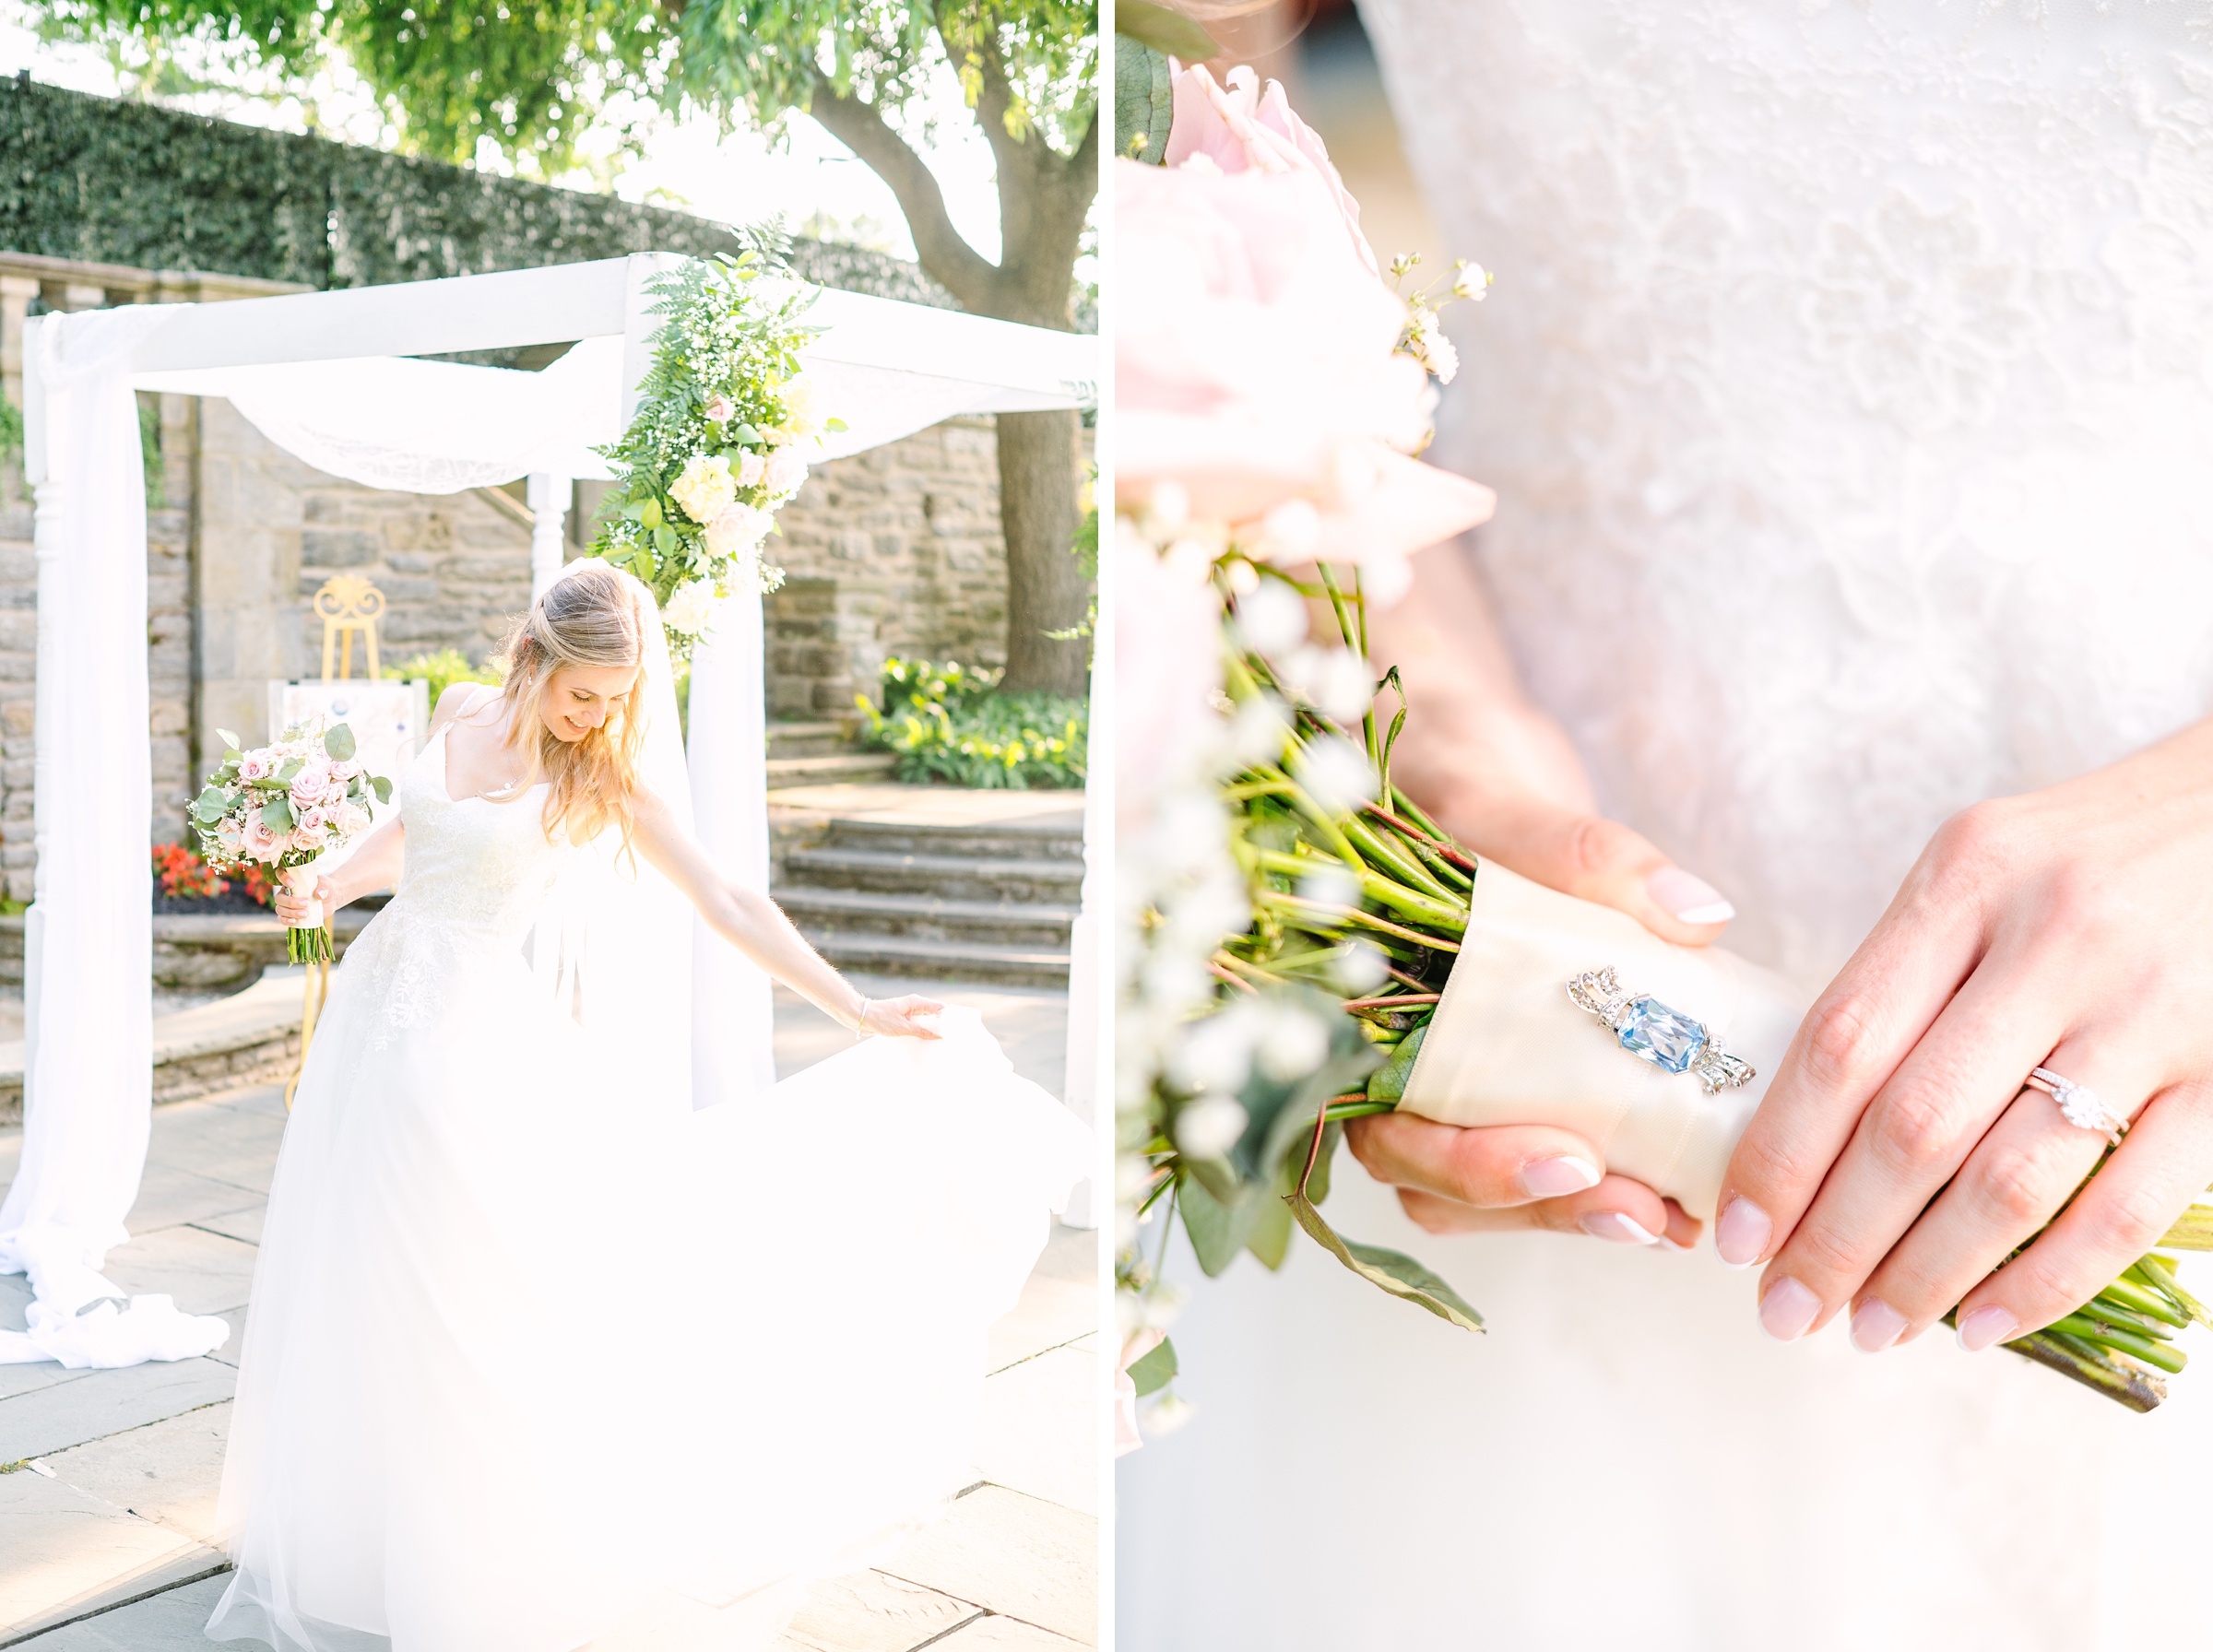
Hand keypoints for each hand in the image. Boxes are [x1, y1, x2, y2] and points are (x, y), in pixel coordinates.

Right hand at [272, 875, 338, 926]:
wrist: (331, 899)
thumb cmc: (325, 888)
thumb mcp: (326, 885)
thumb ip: (323, 888)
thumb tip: (318, 895)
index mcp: (292, 881)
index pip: (280, 874)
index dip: (282, 878)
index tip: (292, 884)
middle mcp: (286, 893)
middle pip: (278, 898)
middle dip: (291, 902)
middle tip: (306, 903)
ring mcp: (287, 905)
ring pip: (279, 909)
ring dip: (290, 913)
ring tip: (305, 914)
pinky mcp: (291, 915)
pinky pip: (281, 919)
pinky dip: (286, 921)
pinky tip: (295, 921)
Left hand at [860, 994, 944, 1040]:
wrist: (861, 1018)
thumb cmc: (880, 1018)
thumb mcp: (903, 1028)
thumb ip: (922, 1032)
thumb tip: (939, 1036)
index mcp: (916, 1002)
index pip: (939, 1007)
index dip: (947, 1017)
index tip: (954, 1029)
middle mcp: (914, 1006)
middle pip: (933, 1015)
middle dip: (940, 1026)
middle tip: (948, 1039)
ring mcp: (908, 1013)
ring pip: (925, 1022)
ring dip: (929, 1031)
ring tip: (937, 1043)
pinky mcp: (903, 1020)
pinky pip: (916, 1026)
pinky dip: (920, 1033)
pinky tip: (922, 1042)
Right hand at [1339, 543, 1736, 1246]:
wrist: (1458, 761)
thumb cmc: (1446, 777)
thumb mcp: (1500, 797)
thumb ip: (1581, 853)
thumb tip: (1697, 913)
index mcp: (1355, 1010)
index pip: (1391, 1126)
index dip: (1471, 1164)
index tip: (1569, 1160)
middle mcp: (1387, 1062)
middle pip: (1441, 1182)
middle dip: (1543, 1206)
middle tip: (1642, 1213)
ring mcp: (1448, 1076)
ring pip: (1488, 1189)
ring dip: (1576, 1213)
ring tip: (1673, 1216)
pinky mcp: (1513, 1075)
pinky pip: (1543, 1151)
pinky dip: (1605, 1177)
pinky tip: (1679, 1182)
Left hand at [1716, 718, 2212, 1351]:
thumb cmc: (2095, 851)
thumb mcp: (1982, 865)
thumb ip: (1902, 972)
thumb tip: (1799, 1122)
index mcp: (1966, 880)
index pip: (1840, 1041)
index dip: (1777, 1154)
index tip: (1733, 1233)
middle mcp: (2053, 941)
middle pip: (1911, 1125)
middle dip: (1834, 1239)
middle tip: (1783, 1310)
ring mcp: (2148, 1012)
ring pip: (2009, 1180)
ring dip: (1925, 1276)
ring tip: (1867, 1329)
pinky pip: (2126, 1206)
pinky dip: (2046, 1282)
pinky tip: (1983, 1323)